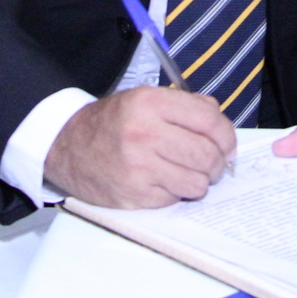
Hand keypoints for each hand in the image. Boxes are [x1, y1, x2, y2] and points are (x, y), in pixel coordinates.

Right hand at [44, 85, 236, 207]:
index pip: (209, 120)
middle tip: (213, 164)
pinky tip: (164, 181)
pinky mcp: (133, 195)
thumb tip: (221, 128)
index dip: (227, 135)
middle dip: (218, 163)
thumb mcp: (145, 98)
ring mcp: (138, 167)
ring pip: (196, 183)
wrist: (68, 146)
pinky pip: (175, 199)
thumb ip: (186, 105)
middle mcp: (144, 133)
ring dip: (200, 182)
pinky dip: (176, 192)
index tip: (228, 145)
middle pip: (207, 155)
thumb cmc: (114, 122)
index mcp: (150, 102)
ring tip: (189, 173)